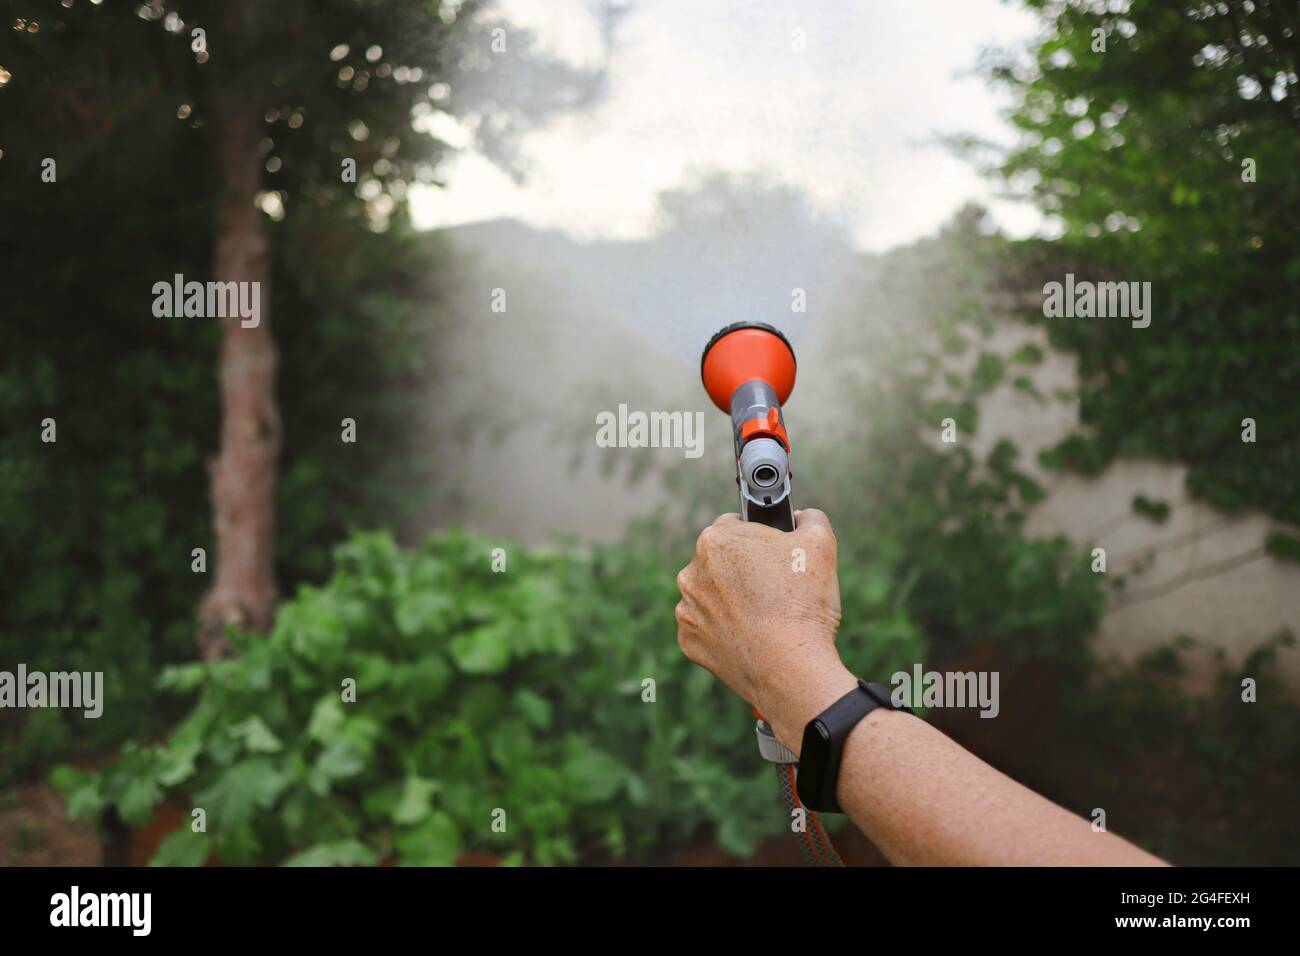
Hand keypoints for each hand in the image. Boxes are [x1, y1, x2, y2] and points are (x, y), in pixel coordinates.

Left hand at [674, 509, 857, 751]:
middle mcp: (691, 572)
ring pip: (712, 595)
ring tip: (766, 616)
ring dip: (732, 600)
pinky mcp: (689, 642)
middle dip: (744, 569)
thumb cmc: (803, 603)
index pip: (737, 526)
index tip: (776, 555)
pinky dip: (725, 631)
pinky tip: (751, 637)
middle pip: (721, 561)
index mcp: (716, 540)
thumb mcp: (821, 543)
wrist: (790, 668)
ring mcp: (687, 609)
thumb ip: (809, 518)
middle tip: (776, 587)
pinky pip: (707, 628)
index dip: (760, 538)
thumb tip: (802, 516)